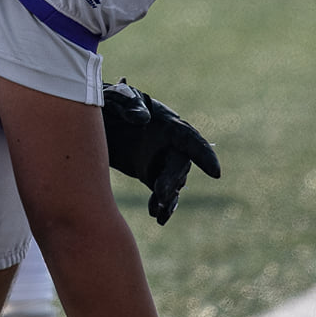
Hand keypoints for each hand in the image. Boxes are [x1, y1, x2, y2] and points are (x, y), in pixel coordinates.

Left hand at [101, 79, 219, 224]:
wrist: (100, 120)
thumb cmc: (115, 102)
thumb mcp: (121, 99)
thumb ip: (132, 106)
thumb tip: (141, 119)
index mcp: (170, 125)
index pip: (191, 140)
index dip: (204, 156)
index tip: (215, 173)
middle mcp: (172, 146)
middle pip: (180, 166)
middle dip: (173, 180)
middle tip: (160, 192)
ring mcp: (162, 163)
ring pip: (173, 184)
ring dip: (167, 197)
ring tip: (156, 209)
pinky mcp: (151, 176)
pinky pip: (162, 194)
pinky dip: (162, 206)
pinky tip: (159, 217)